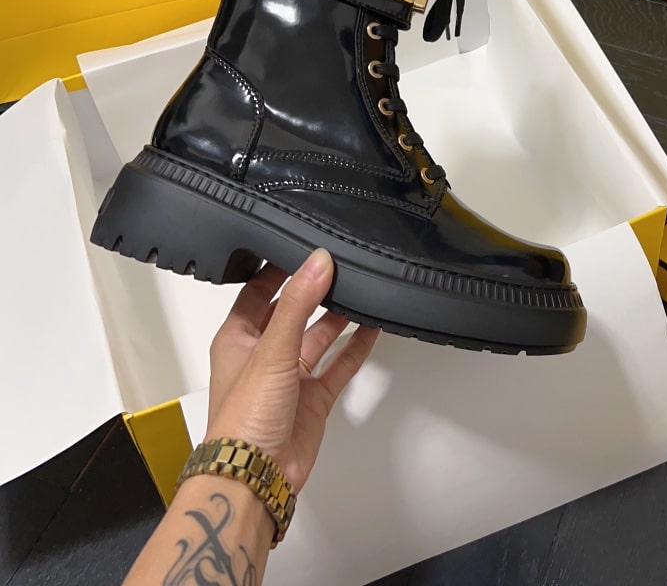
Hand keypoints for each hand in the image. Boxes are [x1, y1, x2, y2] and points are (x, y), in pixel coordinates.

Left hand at [204, 249, 378, 492]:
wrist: (256, 476)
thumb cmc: (243, 420)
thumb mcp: (271, 349)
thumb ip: (297, 303)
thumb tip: (317, 261)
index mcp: (237, 338)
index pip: (257, 291)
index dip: (278, 269)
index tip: (303, 246)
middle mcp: (263, 354)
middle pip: (292, 311)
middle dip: (314, 290)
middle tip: (340, 264)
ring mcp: (290, 377)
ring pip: (318, 336)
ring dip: (338, 316)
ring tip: (361, 288)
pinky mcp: (313, 398)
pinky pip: (338, 365)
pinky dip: (355, 347)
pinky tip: (372, 327)